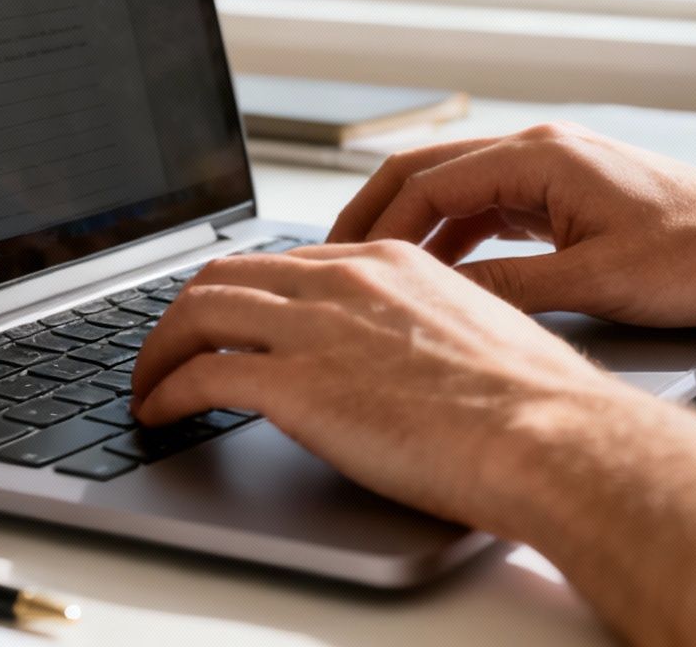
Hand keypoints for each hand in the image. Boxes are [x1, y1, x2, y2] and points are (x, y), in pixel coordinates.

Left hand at [129, 239, 639, 539]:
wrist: (548, 434)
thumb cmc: (533, 404)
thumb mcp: (473, 334)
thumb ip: (419, 330)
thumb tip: (399, 363)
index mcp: (389, 262)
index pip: (288, 261)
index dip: (244, 291)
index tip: (227, 320)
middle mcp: (344, 281)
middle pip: (227, 273)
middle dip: (184, 311)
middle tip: (168, 348)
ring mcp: (315, 327)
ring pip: (197, 311)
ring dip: (158, 349)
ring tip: (147, 383)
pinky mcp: (295, 383)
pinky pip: (199, 375)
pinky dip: (165, 392)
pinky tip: (159, 414)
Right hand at [329, 122, 695, 327]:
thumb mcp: (596, 282)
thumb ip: (511, 290)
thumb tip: (442, 302)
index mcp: (541, 155)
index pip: (429, 180)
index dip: (378, 225)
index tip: (343, 263)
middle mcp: (542, 149)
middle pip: (430, 171)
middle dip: (376, 214)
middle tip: (330, 258)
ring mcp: (556, 168)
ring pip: (458, 188)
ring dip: (414, 225)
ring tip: (374, 271)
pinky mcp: (570, 194)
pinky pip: (491, 206)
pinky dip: (455, 234)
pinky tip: (442, 272)